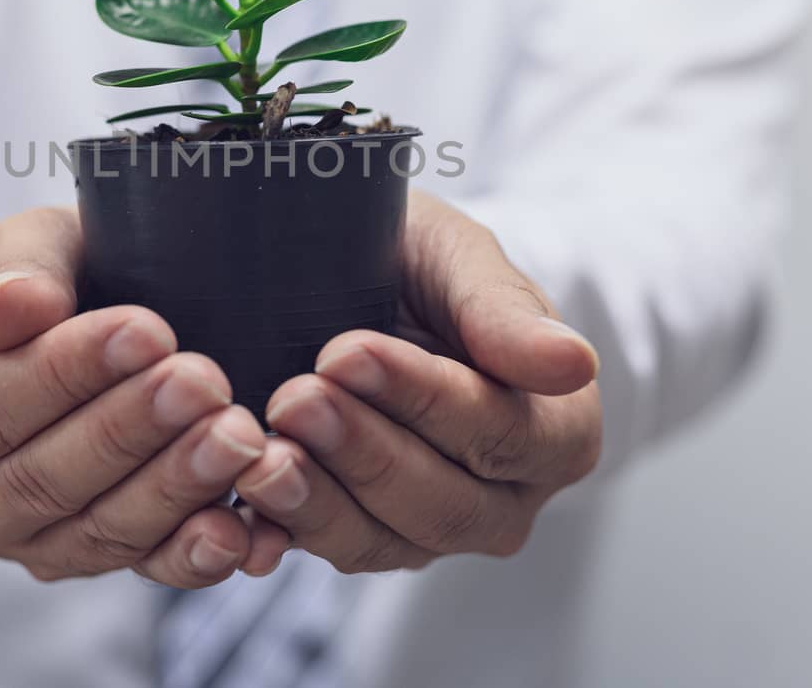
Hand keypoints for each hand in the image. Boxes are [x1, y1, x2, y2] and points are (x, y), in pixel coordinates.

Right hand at [0, 207, 266, 587]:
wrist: (64, 334)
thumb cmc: (39, 281)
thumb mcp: (23, 246)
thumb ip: (19, 267)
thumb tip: (17, 309)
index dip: (61, 374)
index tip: (144, 330)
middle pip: (40, 479)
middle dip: (129, 430)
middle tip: (204, 381)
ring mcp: (18, 543)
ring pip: (95, 533)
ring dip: (173, 488)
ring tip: (238, 436)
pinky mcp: (85, 564)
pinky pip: (142, 573)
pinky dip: (197, 556)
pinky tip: (248, 531)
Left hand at [233, 191, 601, 573]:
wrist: (367, 286)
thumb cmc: (424, 263)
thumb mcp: (460, 257)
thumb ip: (503, 309)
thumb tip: (574, 361)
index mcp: (556, 430)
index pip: (498, 430)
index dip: (423, 398)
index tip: (348, 351)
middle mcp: (503, 499)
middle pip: (443, 503)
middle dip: (362, 452)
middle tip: (294, 398)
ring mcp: (429, 530)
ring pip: (382, 542)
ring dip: (315, 501)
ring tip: (259, 454)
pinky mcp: (362, 540)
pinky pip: (324, 553)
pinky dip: (279, 531)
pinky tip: (237, 500)